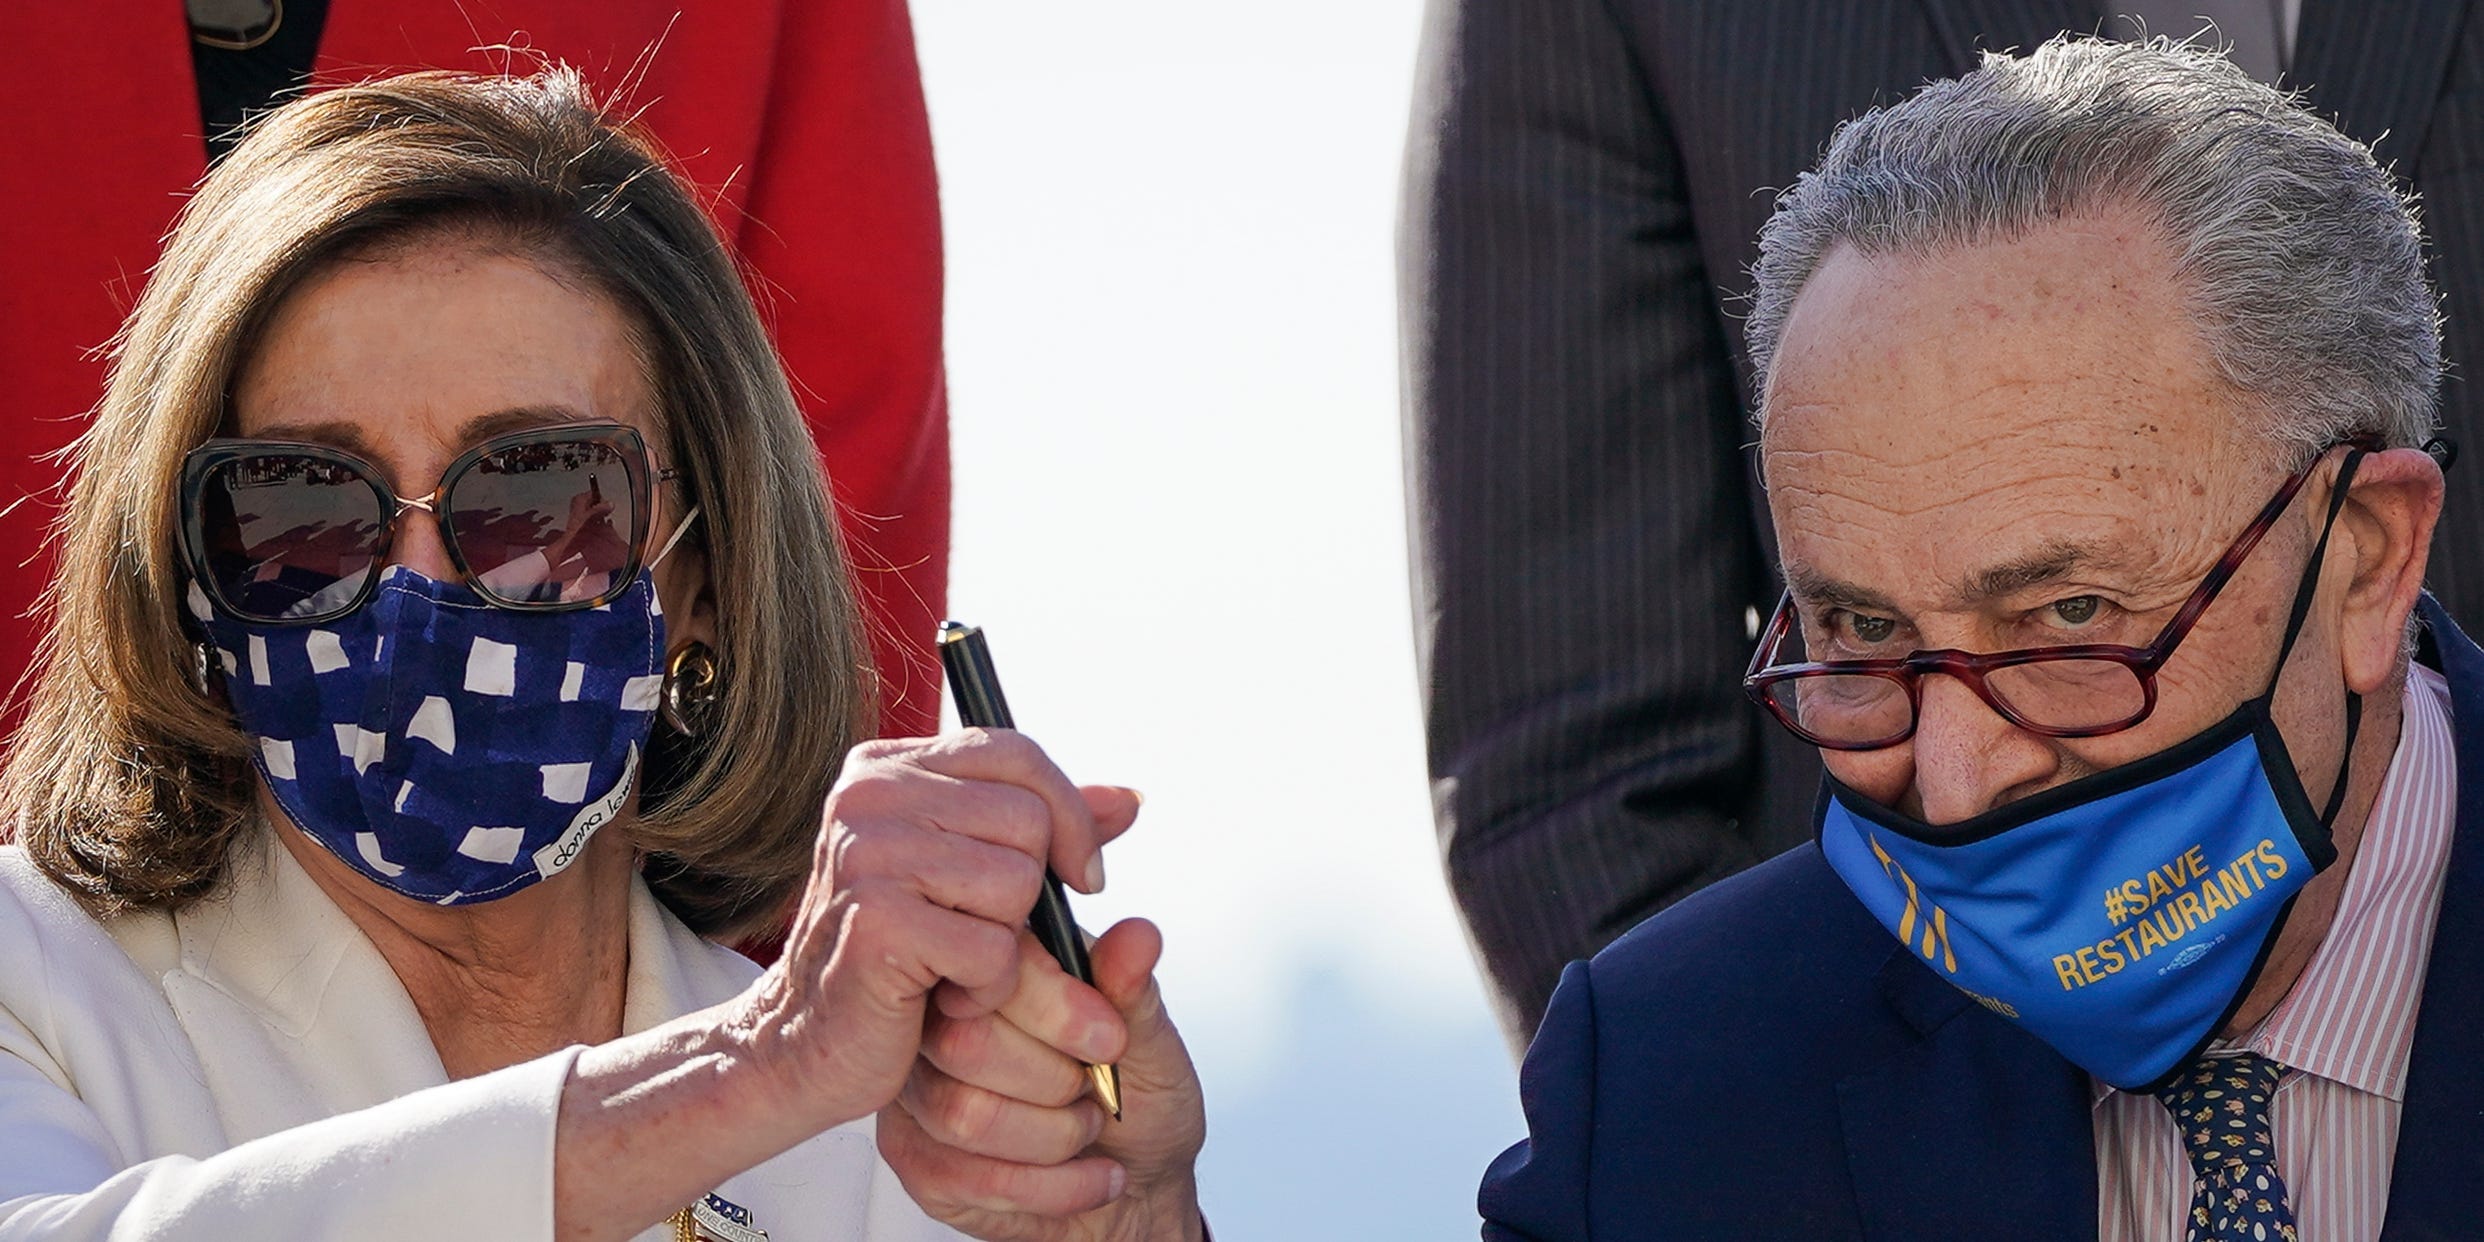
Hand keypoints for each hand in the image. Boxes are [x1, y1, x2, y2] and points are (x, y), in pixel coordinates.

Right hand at [727, 729, 1142, 1151]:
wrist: (805, 1045)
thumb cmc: (895, 958)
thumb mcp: (969, 873)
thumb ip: (1045, 827)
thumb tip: (1129, 799)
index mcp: (886, 766)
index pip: (1017, 754)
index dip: (1070, 815)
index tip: (1080, 875)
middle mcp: (868, 794)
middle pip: (1029, 819)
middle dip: (1033, 893)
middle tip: (985, 934)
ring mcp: (867, 854)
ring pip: (1018, 884)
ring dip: (1007, 946)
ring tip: (954, 964)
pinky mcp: (879, 923)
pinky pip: (994, 949)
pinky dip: (986, 989)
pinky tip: (942, 997)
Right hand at [878, 917, 1208, 1241]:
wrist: (1138, 1184)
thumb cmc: (1140, 1102)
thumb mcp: (1154, 1045)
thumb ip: (1135, 993)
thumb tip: (1138, 936)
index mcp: (1002, 967)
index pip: (994, 967)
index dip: (1057, 1010)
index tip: (1108, 1043)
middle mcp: (945, 1017)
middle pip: (964, 1042)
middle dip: (1054, 1084)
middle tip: (1092, 1090)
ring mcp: (920, 1085)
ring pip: (962, 1114)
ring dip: (1052, 1138)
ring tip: (1085, 1129)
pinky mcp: (913, 1153)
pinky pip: (963, 1177)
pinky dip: (1047, 1188)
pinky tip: (1083, 1177)